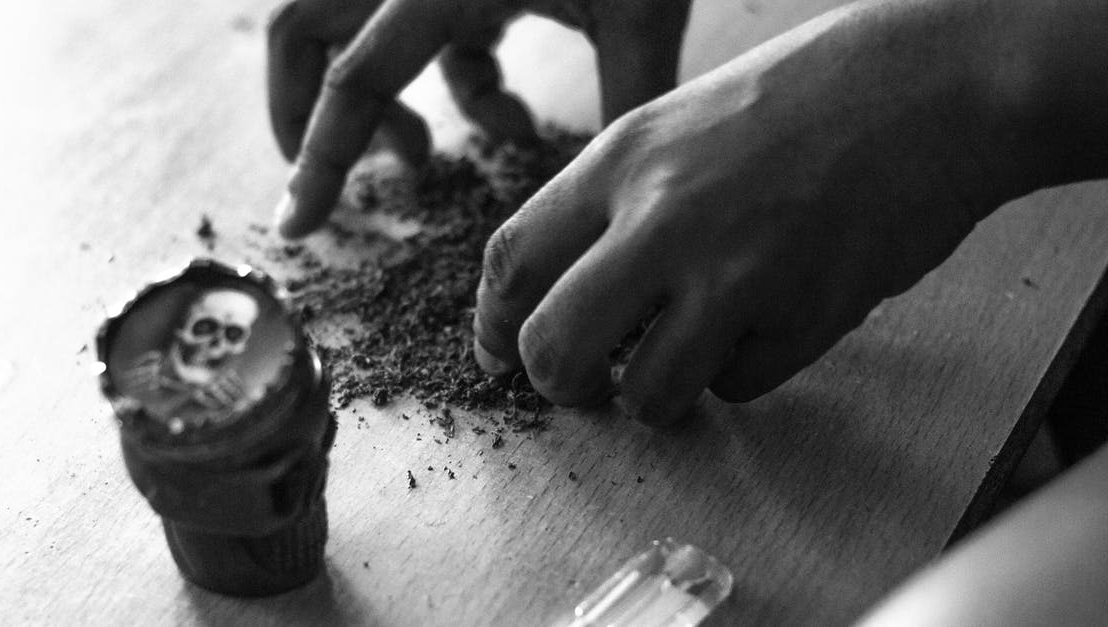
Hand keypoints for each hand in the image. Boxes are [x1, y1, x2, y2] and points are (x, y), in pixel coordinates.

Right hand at [267, 0, 690, 237]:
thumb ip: (625, 98)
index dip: (319, 160)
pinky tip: (513, 119)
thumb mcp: (641, 11)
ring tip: (419, 154)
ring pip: (350, 28)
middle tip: (324, 179)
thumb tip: (620, 192)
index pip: (355, 80)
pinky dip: (450, 82)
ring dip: (374, 99)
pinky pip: (420, 30)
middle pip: (302, 30)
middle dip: (301, 111)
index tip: (293, 225)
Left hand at [472, 0, 1052, 424]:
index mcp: (621, 161)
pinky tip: (761, 325)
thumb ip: (609, 203)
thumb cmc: (799, 99)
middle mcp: (665, 219)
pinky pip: (738, 387)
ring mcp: (738, 272)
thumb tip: (558, 291)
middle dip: (555, 386)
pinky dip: (737, 373)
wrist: (931, 83)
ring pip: (646, 395)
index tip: (502, 352)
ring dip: (652, 397)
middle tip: (579, 385)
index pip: (510, 263)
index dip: (494, 325)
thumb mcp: (675, 125)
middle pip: (553, 348)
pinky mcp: (807, 317)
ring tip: (678, 365)